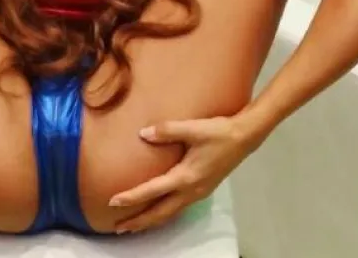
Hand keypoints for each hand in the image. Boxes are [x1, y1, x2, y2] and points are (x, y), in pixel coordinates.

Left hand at [109, 116, 258, 233]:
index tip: (113, 202)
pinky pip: (179, 208)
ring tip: (134, 225)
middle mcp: (191, 190)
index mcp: (186, 177)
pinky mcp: (203, 189)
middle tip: (118, 228)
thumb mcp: (192, 128)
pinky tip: (159, 210)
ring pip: (170, 213)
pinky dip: (164, 214)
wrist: (244, 137)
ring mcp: (198, 192)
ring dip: (151, 220)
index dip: (132, 197)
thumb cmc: (218, 132)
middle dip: (139, 221)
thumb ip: (166, 130)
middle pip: (160, 213)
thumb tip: (143, 134)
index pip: (153, 191)